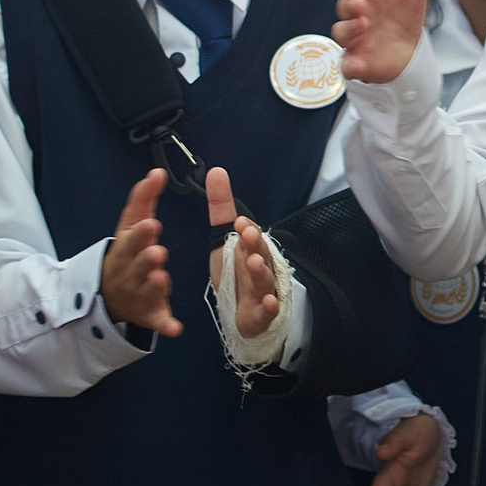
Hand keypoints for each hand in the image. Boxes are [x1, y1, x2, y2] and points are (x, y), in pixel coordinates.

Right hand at [100, 167, 179, 335]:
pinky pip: (157, 321)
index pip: (132, 238)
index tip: (152, 224)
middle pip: (138, 264)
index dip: (141, 233)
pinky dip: (164, 325)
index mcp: (127, 247)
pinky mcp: (150, 314)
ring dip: (154, 285)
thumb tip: (157, 171)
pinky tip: (175, 328)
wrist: (109, 292)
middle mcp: (131, 271)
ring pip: (147, 290)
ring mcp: (139, 293)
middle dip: (146, 258)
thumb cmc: (127, 251)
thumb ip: (143, 198)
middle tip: (157, 251)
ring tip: (161, 278)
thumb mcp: (129, 224)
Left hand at [204, 166, 280, 337]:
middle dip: (255, 244)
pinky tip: (269, 302)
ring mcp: (263, 291)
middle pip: (262, 253)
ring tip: (254, 262)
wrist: (242, 313)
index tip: (239, 223)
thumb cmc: (236, 273)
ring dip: (260, 271)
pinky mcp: (261, 314)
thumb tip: (216, 171)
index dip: (246, 230)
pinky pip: (267, 311)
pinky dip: (270, 307)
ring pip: (264, 279)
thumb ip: (221, 206)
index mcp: (251, 248)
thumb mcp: (223, 239)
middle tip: (247, 234)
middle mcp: (260, 267)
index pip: (251, 236)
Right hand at [333, 0, 446, 83]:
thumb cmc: (403, 8)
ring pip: (341, 33)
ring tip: (362, 26)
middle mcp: (357, 13)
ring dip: (347, 31)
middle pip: (344, 6)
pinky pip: (347, 65)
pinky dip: (350, 66)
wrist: (405, 47)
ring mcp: (355, 38)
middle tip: (360, 6)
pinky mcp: (358, 61)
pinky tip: (356, 67)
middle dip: (348, 6)